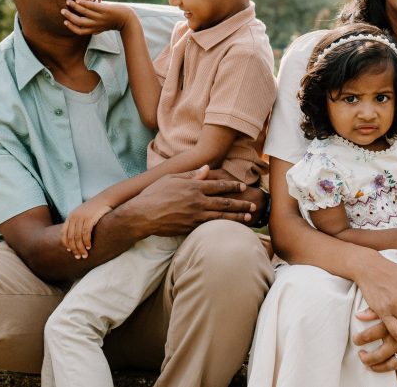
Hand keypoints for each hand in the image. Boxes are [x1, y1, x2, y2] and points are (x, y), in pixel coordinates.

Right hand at [61, 0, 137, 35]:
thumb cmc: (113, 22)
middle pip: (79, 22)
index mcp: (94, 29)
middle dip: (69, 16)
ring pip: (84, 13)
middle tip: (62, 10)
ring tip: (68, 1)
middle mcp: (96, 24)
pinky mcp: (105, 10)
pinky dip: (84, 3)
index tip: (64, 21)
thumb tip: (86, 27)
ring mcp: (101, 17)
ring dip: (75, 7)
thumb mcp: (102, 27)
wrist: (127, 19)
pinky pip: (93, 7)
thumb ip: (94, 27)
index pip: (79, 31)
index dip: (71, 27)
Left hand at [61, 197, 112, 258]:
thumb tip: (76, 237)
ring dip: (81, 248)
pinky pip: (86, 233)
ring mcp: (81, 217)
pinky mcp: (89, 218)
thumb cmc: (96, 208)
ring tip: (85, 254)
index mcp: (70, 216)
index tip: (70, 251)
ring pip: (78, 237)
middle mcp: (74, 217)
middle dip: (74, 249)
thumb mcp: (83, 214)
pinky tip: (89, 246)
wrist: (106, 198)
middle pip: (71, 237)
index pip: (64, 233)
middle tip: (79, 256)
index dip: (66, 244)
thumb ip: (78, 223)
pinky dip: (87, 242)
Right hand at [124, 165, 255, 236]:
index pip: (219, 185)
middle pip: (225, 202)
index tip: (243, 186)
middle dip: (241, 203)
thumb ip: (191, 174)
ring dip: (237, 216)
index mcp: (194, 186)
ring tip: (248, 217)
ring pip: (222, 216)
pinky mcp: (191, 227)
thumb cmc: (154, 194)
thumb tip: (207, 169)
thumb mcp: (172, 178)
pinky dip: (223, 226)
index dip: (233, 186)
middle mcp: (198, 201)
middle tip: (253, 204)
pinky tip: (231, 227)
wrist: (143, 215)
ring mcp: (195, 215)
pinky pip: (211, 226)